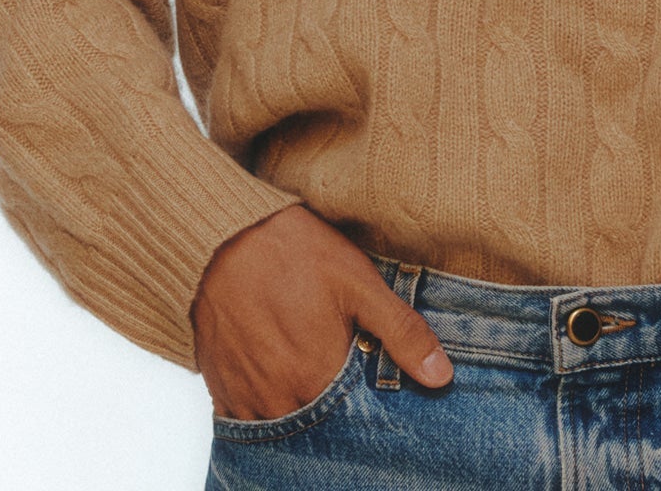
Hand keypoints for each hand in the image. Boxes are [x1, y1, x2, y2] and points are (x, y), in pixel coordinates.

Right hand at [190, 205, 453, 420]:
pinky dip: (264, 407)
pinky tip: (278, 378)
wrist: (222, 234)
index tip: (371, 386)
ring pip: (281, 425)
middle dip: (333, 412)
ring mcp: (244, 396)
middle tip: (338, 372)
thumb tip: (441, 376)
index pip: (352, 421)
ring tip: (310, 375)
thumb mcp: (358, 282)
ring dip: (299, 410)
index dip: (365, 408)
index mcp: (316, 377)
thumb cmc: (293, 251)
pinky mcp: (219, 386)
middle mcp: (278, 398)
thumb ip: (401, 332)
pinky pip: (245, 419)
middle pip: (316, 426)